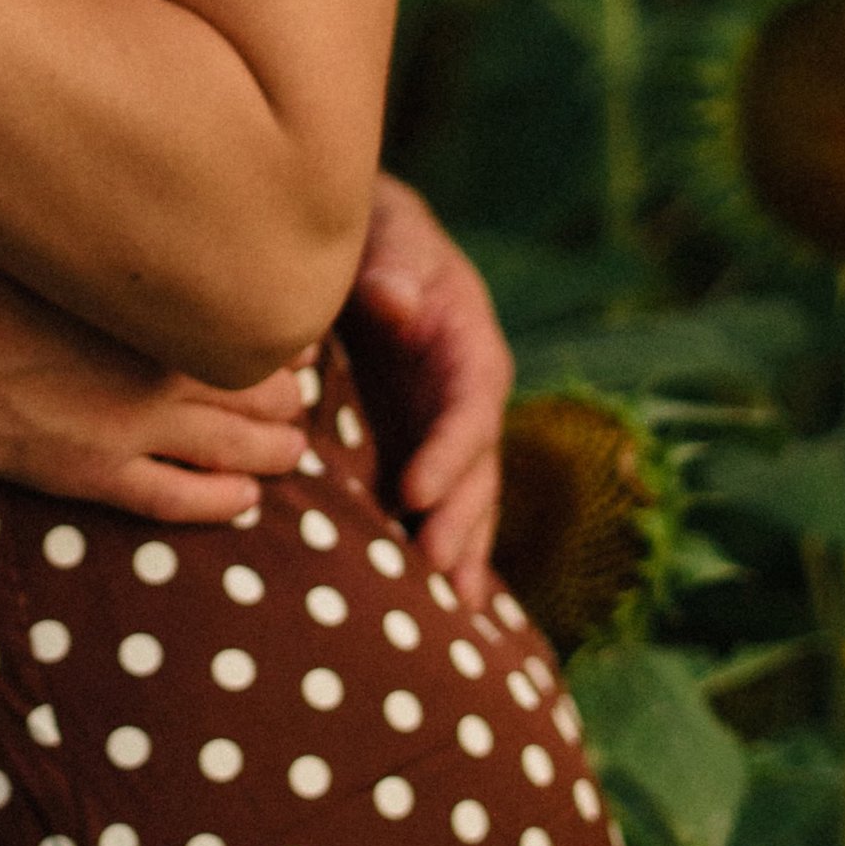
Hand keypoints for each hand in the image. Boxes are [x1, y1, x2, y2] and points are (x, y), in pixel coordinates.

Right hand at [0, 205, 313, 520]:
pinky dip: (221, 502)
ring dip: (272, 449)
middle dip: (287, 390)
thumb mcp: (46, 201)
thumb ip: (107, 205)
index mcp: (153, 287)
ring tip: (292, 447)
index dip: (281, 322)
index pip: (255, 312)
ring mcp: (122, 422)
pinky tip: (245, 500)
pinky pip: (176, 499)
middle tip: (301, 390)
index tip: (288, 321)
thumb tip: (139, 165)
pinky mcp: (82, 470)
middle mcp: (155, 357)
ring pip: (234, 448)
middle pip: (260, 385)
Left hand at [345, 174, 510, 600]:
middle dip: (461, 521)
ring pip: (466, 500)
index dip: (449, 450)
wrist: (368, 244)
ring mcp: (446, 431)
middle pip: (476, 468)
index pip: (470, 405)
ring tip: (451, 613)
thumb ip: (393, 265)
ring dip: (459, 550)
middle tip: (437, 573)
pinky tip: (442, 612)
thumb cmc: (377, 233)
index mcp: (469, 345)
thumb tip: (397, 301)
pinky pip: (437, 506)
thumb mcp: (389, 232)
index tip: (414, 492)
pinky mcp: (419, 451)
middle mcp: (468, 398)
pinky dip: (444, 550)